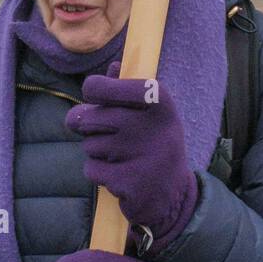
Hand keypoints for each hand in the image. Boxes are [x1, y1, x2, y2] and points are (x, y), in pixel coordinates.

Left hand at [67, 64, 198, 250]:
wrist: (174, 194)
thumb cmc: (156, 145)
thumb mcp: (153, 114)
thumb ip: (130, 89)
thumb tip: (114, 67)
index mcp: (158, 98)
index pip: (97, 87)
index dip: (92, 91)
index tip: (96, 96)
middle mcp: (150, 123)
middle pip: (88, 118)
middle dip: (89, 128)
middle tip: (107, 133)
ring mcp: (139, 154)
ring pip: (89, 145)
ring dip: (98, 153)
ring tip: (123, 157)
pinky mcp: (128, 181)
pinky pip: (91, 169)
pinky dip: (99, 174)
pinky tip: (121, 175)